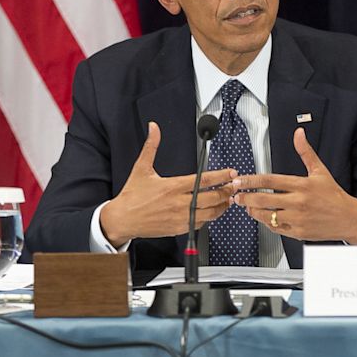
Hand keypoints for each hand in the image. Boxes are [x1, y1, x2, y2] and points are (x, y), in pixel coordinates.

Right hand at [100, 122, 235, 247]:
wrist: (123, 219)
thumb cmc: (132, 196)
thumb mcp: (141, 168)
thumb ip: (151, 146)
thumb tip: (153, 128)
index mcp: (172, 186)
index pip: (203, 180)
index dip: (221, 176)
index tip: (231, 173)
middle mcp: (179, 203)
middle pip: (212, 198)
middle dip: (227, 191)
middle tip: (234, 186)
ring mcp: (180, 218)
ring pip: (210, 213)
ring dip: (222, 205)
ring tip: (228, 199)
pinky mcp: (179, 228)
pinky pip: (200, 224)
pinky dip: (209, 217)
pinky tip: (212, 211)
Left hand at [232, 127, 356, 243]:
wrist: (348, 219)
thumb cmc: (334, 196)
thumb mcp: (320, 171)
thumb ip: (306, 152)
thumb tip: (299, 134)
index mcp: (302, 185)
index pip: (269, 180)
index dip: (250, 180)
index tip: (239, 181)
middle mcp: (298, 202)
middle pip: (263, 199)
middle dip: (245, 197)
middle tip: (236, 194)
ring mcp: (297, 219)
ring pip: (266, 216)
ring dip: (253, 210)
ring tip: (247, 205)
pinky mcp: (297, 232)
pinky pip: (275, 228)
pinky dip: (266, 222)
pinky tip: (263, 216)